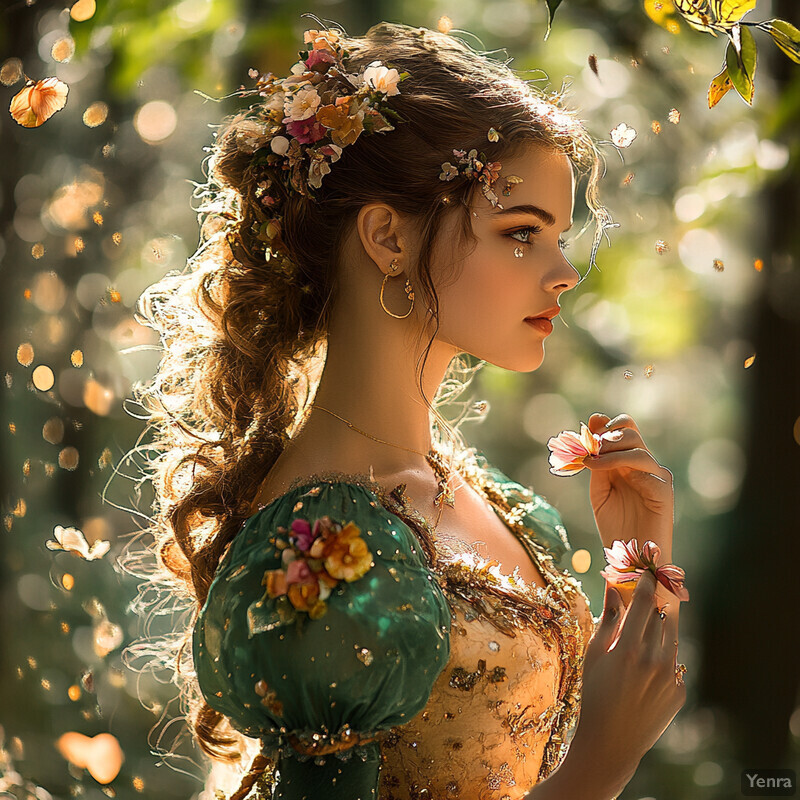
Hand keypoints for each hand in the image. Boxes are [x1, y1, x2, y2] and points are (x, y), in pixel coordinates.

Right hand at [558, 571, 685, 798]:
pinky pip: (673, 664)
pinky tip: (644, 673)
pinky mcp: (679, 692)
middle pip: (663, 617)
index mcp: (629, 648)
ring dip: (659, 631)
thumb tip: (613, 589)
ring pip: (671, 639)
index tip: (648, 572)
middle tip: (647, 600)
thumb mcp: (594, 654)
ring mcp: (670, 677)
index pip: (645, 603)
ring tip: (641, 639)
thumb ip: (607, 620)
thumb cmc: (594, 694)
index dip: (648, 583)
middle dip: (655, 606)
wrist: (611, 743)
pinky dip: (661, 660)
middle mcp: (654, 660)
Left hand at [583, 412, 673, 565]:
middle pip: (630, 431)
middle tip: (587, 448)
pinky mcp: (664, 492)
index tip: (586, 430)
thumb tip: (594, 422)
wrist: (630, 561)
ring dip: (610, 449)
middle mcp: (646, 466)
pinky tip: (603, 472)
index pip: (624, 428)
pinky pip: (646, 468)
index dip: (605, 425)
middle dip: (605, 435)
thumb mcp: (598, 490)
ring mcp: (657, 477)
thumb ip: (596, 461)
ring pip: (637, 446)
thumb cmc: (615, 527)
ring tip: (590, 461)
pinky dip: (620, 464)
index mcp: (630, 463)